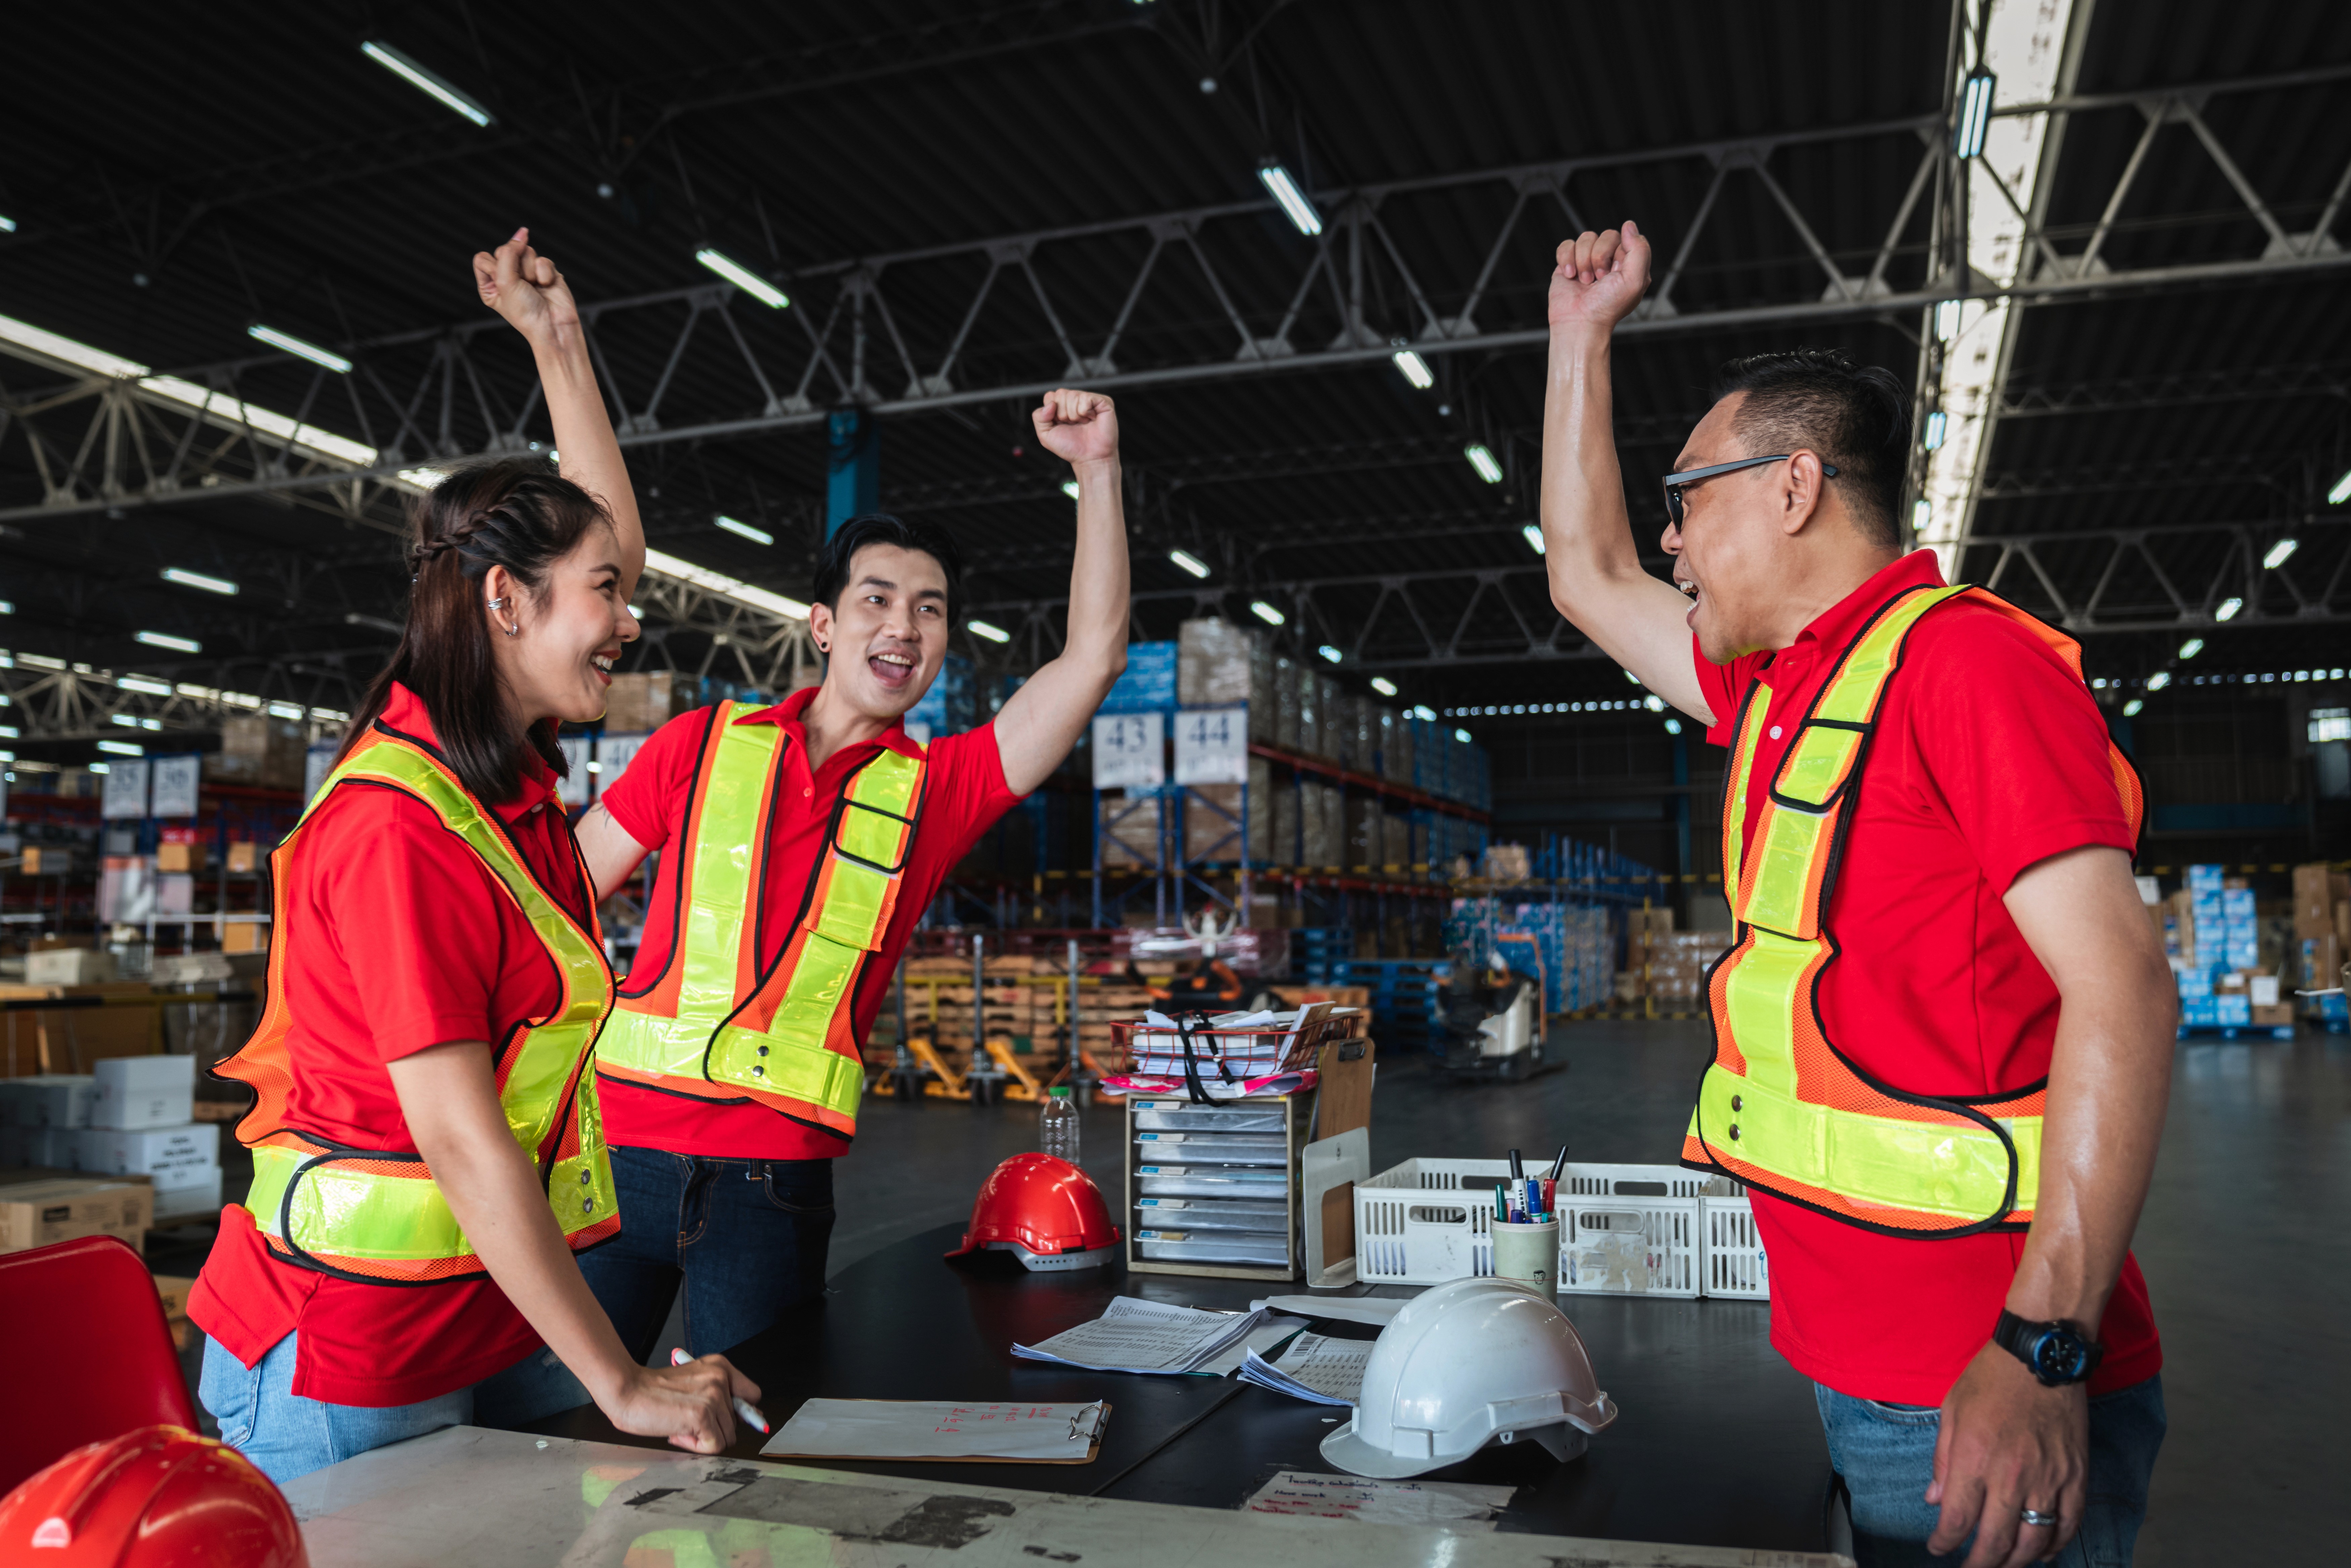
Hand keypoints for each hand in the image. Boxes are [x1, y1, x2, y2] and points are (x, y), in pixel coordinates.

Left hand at [473, 227, 580, 346]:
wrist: (554, 326)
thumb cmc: (526, 313)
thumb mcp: (505, 282)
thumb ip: (508, 253)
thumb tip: (521, 233)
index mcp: (489, 284)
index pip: (482, 258)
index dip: (493, 266)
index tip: (503, 282)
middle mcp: (506, 277)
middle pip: (504, 251)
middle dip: (515, 267)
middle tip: (522, 285)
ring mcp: (526, 273)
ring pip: (525, 251)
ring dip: (531, 270)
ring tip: (535, 287)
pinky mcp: (544, 272)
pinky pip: (543, 259)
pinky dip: (545, 273)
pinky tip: (546, 285)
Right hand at [598, 1354, 762, 1454]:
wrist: (627, 1390)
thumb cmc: (653, 1391)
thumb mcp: (693, 1382)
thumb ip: (717, 1394)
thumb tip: (745, 1418)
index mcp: (720, 1366)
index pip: (753, 1395)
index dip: (742, 1413)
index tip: (727, 1422)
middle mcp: (721, 1378)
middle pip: (737, 1422)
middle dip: (713, 1429)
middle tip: (686, 1422)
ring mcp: (713, 1396)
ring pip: (727, 1436)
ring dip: (702, 1438)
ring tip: (679, 1426)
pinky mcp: (702, 1415)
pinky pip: (714, 1446)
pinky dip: (695, 1447)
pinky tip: (677, 1433)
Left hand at [1033, 388, 1118, 468]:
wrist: (1089, 458)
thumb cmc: (1071, 448)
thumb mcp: (1045, 435)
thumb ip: (1039, 417)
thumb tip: (1050, 404)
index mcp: (1062, 406)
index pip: (1050, 396)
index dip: (1052, 412)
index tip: (1060, 424)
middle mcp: (1075, 400)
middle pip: (1060, 393)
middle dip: (1063, 414)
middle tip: (1073, 425)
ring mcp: (1089, 400)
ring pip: (1073, 395)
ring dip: (1075, 415)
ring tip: (1082, 424)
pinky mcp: (1102, 402)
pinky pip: (1086, 398)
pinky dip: (1085, 412)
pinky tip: (1091, 419)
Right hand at [1548, 222, 1651, 334]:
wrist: (1579, 323)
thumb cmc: (1607, 308)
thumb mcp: (1636, 280)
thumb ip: (1639, 249)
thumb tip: (1629, 225)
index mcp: (1628, 264)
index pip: (1627, 237)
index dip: (1618, 252)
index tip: (1616, 271)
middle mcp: (1609, 261)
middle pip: (1606, 235)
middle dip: (1600, 256)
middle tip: (1599, 278)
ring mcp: (1587, 262)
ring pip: (1586, 238)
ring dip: (1583, 261)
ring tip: (1585, 282)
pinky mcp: (1568, 265)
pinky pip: (1566, 245)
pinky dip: (1566, 259)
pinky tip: (1571, 276)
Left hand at [1927, 1342, 2088, 1566]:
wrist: (2041, 1355)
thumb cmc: (1991, 1378)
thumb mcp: (1952, 1412)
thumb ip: (1943, 1461)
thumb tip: (1935, 1500)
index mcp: (1975, 1458)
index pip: (1957, 1519)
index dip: (1945, 1542)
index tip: (1938, 1549)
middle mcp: (2012, 1475)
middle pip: (1996, 1540)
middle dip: (1980, 1564)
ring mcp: (2049, 1478)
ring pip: (2035, 1540)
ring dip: (2017, 1561)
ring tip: (2003, 1564)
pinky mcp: (2076, 1475)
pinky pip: (2069, 1523)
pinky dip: (2056, 1544)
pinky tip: (2043, 1552)